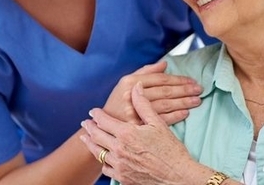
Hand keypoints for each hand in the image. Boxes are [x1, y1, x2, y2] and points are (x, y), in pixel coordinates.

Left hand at [81, 82, 209, 184]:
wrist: (177, 177)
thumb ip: (143, 105)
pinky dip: (102, 161)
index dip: (97, 114)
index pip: (104, 121)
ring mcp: (119, 165)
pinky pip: (106, 168)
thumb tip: (137, 87)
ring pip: (98, 153)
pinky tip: (103, 157)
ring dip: (91, 144)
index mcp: (126, 133)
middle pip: (96, 136)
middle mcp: (119, 150)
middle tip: (85, 123)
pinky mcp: (122, 178)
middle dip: (89, 128)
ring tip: (87, 138)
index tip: (93, 111)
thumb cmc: (170, 150)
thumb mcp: (158, 124)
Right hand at [103, 61, 202, 124]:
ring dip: (183, 102)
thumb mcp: (125, 83)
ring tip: (196, 100)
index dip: (178, 79)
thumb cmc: (117, 102)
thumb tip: (164, 64)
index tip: (191, 81)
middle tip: (199, 89)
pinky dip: (175, 116)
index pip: (160, 79)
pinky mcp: (138, 126)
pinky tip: (186, 113)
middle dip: (184, 90)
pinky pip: (161, 120)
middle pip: (165, 91)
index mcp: (129, 82)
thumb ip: (145, 71)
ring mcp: (135, 111)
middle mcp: (132, 95)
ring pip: (165, 105)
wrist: (103, 126)